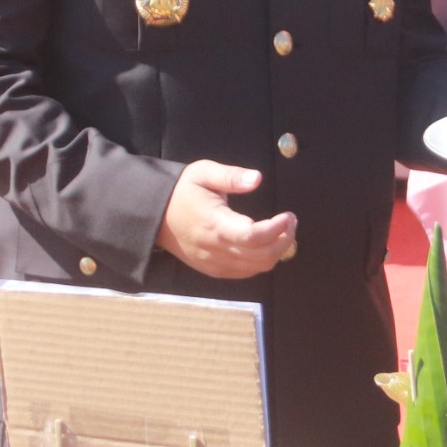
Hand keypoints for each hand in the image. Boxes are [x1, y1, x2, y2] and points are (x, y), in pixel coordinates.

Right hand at [157, 161, 296, 279]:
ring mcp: (214, 263)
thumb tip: (257, 178)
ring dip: (276, 253)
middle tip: (291, 221)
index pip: (252, 236)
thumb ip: (231, 176)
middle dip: (284, 240)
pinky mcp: (213, 269)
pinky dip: (261, 261)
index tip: (288, 215)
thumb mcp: (203, 172)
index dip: (277, 229)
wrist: (155, 215)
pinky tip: (266, 244)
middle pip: (260, 257)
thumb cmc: (182, 190)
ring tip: (283, 232)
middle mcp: (215, 249)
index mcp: (214, 224)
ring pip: (256, 268)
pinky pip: (245, 273)